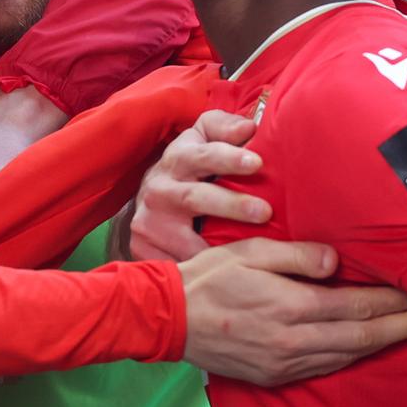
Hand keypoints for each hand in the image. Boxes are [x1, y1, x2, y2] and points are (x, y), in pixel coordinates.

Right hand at [126, 110, 271, 263]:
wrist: (148, 196)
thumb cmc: (190, 165)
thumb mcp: (201, 139)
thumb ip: (223, 128)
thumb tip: (249, 127)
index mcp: (177, 159)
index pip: (203, 155)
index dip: (229, 158)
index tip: (257, 163)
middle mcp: (160, 190)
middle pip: (195, 198)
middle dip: (230, 205)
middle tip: (264, 212)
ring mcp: (148, 222)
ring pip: (184, 239)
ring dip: (216, 248)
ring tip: (250, 257)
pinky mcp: (142, 248)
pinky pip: (174, 264)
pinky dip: (198, 274)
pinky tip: (223, 279)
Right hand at [177, 238, 406, 385]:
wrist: (168, 320)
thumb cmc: (209, 278)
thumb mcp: (251, 252)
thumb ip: (297, 256)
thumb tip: (336, 261)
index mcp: (292, 309)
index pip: (358, 306)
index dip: (395, 304)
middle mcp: (296, 343)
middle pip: (363, 337)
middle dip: (402, 328)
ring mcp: (286, 364)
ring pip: (348, 355)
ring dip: (382, 344)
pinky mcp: (276, 376)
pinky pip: (326, 366)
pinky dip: (352, 355)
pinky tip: (365, 346)